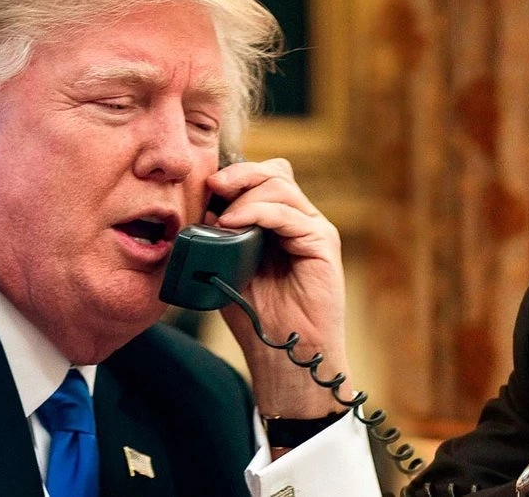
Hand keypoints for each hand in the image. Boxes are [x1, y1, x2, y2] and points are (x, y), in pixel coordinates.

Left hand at [207, 159, 351, 418]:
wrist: (285, 353)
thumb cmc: (258, 317)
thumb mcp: (229, 268)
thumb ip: (222, 238)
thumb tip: (205, 210)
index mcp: (281, 223)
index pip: (264, 179)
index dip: (236, 175)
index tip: (205, 186)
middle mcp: (301, 220)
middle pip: (275, 173)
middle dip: (240, 174)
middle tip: (212, 186)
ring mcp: (315, 230)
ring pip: (282, 187)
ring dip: (246, 195)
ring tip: (221, 217)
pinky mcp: (323, 244)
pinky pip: (290, 215)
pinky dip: (259, 213)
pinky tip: (234, 224)